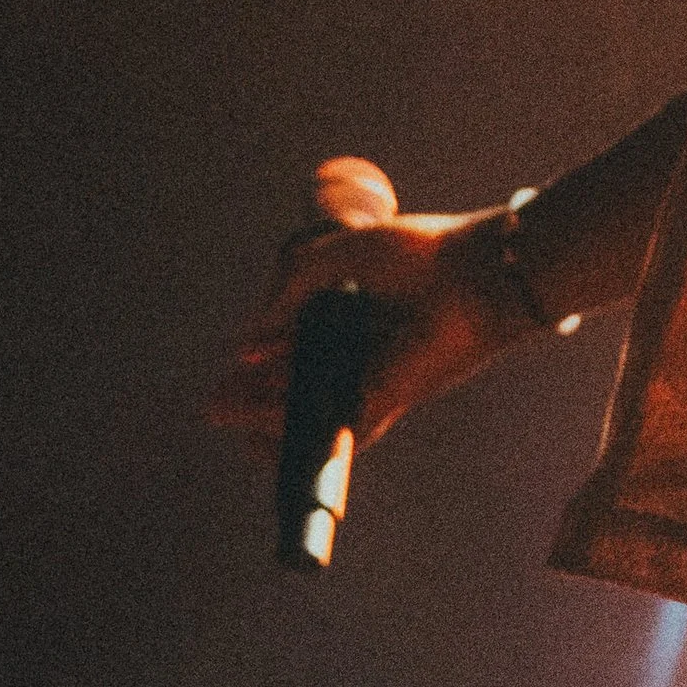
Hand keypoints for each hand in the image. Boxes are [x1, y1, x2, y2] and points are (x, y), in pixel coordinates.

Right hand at [208, 157, 528, 456]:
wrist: (474, 271)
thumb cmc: (420, 254)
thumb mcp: (338, 254)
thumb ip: (291, 286)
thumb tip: (249, 339)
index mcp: (352, 313)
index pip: (298, 346)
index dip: (263, 359)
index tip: (236, 361)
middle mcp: (359, 351)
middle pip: (296, 386)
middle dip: (251, 397)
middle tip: (213, 404)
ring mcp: (369, 379)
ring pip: (306, 411)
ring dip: (262, 416)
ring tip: (220, 411)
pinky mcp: (383, 402)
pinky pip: (330, 428)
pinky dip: (293, 430)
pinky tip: (256, 432)